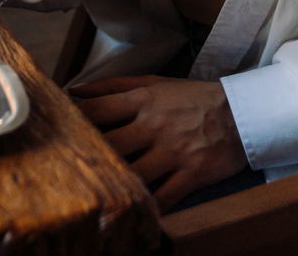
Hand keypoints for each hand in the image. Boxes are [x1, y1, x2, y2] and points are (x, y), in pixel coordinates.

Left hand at [71, 76, 247, 210]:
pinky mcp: (192, 173)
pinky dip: (147, 207)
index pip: (98, 110)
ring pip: (134, 173)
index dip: (73, 122)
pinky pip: (165, 197)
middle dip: (87, 158)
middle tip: (66, 172)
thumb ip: (114, 86)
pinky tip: (130, 214)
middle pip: (110, 145)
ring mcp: (174, 151)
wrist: (241, 112)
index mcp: (144, 100)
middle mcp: (155, 125)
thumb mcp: (155, 82)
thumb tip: (74, 90)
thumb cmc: (192, 98)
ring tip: (93, 198)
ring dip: (115, 186)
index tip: (56, 133)